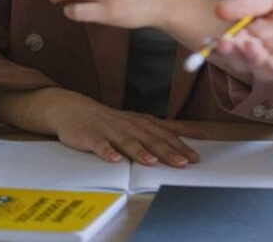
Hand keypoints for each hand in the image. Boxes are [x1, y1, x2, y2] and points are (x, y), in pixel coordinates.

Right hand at [45, 90, 206, 166]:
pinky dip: (107, 152)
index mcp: (141, 123)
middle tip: (184, 162)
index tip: (198, 153)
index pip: (166, 133)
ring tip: (152, 161)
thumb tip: (185, 136)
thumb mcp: (137, 121)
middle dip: (168, 151)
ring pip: (128, 142)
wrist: (74, 109)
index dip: (183, 143)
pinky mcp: (92, 137)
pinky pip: (100, 145)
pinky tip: (114, 159)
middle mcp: (129, 126)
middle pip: (151, 139)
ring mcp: (111, 131)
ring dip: (140, 152)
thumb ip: (159, 129)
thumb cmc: (110, 120)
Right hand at [211, 0, 272, 88]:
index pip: (232, 43)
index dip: (218, 45)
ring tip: (253, 49)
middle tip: (227, 44)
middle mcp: (270, 51)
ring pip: (268, 73)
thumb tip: (218, 10)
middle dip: (234, 55)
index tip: (207, 42)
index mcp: (257, 31)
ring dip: (257, 64)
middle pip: (245, 61)